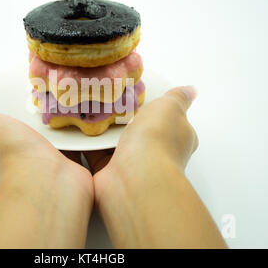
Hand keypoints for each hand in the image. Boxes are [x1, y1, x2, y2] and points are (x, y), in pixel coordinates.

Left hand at [0, 107, 92, 247]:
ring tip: (69, 109)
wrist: (45, 179)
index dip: (8, 124)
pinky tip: (83, 126)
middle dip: (39, 125)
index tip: (18, 108)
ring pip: (55, 146)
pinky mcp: (70, 170)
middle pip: (30, 140)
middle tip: (49, 105)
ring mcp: (48, 169)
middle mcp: (23, 166)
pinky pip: (78, 151)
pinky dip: (81, 141)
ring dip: (61, 132)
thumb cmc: (13, 155)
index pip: (1, 138)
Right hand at [84, 86, 226, 247]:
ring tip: (87, 110)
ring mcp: (132, 167)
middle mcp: (157, 155)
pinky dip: (85, 146)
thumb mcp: (170, 107)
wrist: (134, 177)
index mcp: (177, 138)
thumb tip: (191, 90)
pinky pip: (95, 155)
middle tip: (106, 100)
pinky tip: (76, 130)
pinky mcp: (109, 174)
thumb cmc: (156, 139)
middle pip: (140, 133)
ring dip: (103, 132)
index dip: (156, 111)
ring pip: (116, 144)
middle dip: (124, 120)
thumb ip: (177, 97)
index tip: (138, 97)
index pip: (169, 122)